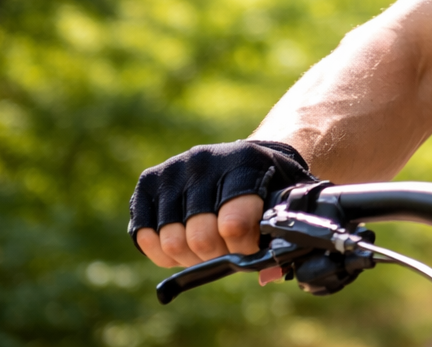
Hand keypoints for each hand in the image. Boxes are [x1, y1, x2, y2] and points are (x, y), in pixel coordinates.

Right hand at [129, 140, 311, 268]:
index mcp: (243, 162)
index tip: (251, 248)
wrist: (245, 156)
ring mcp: (172, 170)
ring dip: (190, 257)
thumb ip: (285, 236)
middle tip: (227, 251)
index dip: (242, 248)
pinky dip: (163, 252)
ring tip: (207, 247)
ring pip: (171, 240)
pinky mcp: (148, 182)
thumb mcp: (287, 201)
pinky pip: (145, 236)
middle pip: (200, 237)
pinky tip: (184, 244)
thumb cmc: (270, 184)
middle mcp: (204, 161)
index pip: (233, 223)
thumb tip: (267, 276)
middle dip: (216, 255)